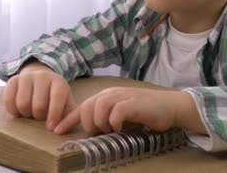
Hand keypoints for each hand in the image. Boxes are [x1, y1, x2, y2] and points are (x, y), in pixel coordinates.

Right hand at [3, 61, 74, 129]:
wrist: (41, 80)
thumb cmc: (54, 98)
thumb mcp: (65, 105)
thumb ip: (67, 118)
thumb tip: (58, 131)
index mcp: (58, 82)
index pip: (57, 97)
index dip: (54, 114)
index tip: (50, 128)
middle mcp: (42, 76)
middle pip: (38, 105)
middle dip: (38, 117)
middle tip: (39, 117)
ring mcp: (26, 77)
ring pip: (22, 104)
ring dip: (25, 114)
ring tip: (30, 113)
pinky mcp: (13, 80)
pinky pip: (8, 100)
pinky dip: (12, 111)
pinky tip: (18, 111)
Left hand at [53, 87, 205, 135]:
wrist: (169, 106)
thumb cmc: (144, 113)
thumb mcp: (120, 116)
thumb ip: (105, 119)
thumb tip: (91, 132)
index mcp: (105, 96)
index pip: (82, 107)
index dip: (68, 120)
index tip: (56, 131)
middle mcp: (111, 94)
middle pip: (87, 109)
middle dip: (90, 125)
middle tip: (103, 132)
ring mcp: (122, 97)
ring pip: (98, 110)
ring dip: (102, 124)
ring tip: (113, 130)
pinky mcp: (133, 103)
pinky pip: (115, 113)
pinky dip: (115, 122)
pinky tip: (122, 127)